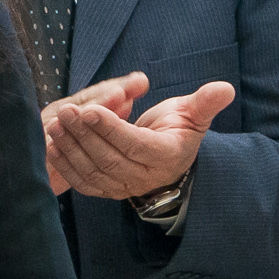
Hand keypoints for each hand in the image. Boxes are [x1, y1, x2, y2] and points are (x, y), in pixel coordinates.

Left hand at [46, 80, 235, 198]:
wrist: (167, 156)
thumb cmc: (177, 128)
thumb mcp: (193, 113)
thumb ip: (205, 103)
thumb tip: (225, 88)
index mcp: (166, 157)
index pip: (135, 145)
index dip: (112, 129)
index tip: (90, 108)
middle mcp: (145, 177)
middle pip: (110, 159)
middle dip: (86, 135)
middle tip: (67, 111)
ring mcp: (124, 188)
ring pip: (94, 171)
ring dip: (72, 148)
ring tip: (56, 124)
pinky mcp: (107, 190)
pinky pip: (84, 182)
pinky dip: (67, 165)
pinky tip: (53, 146)